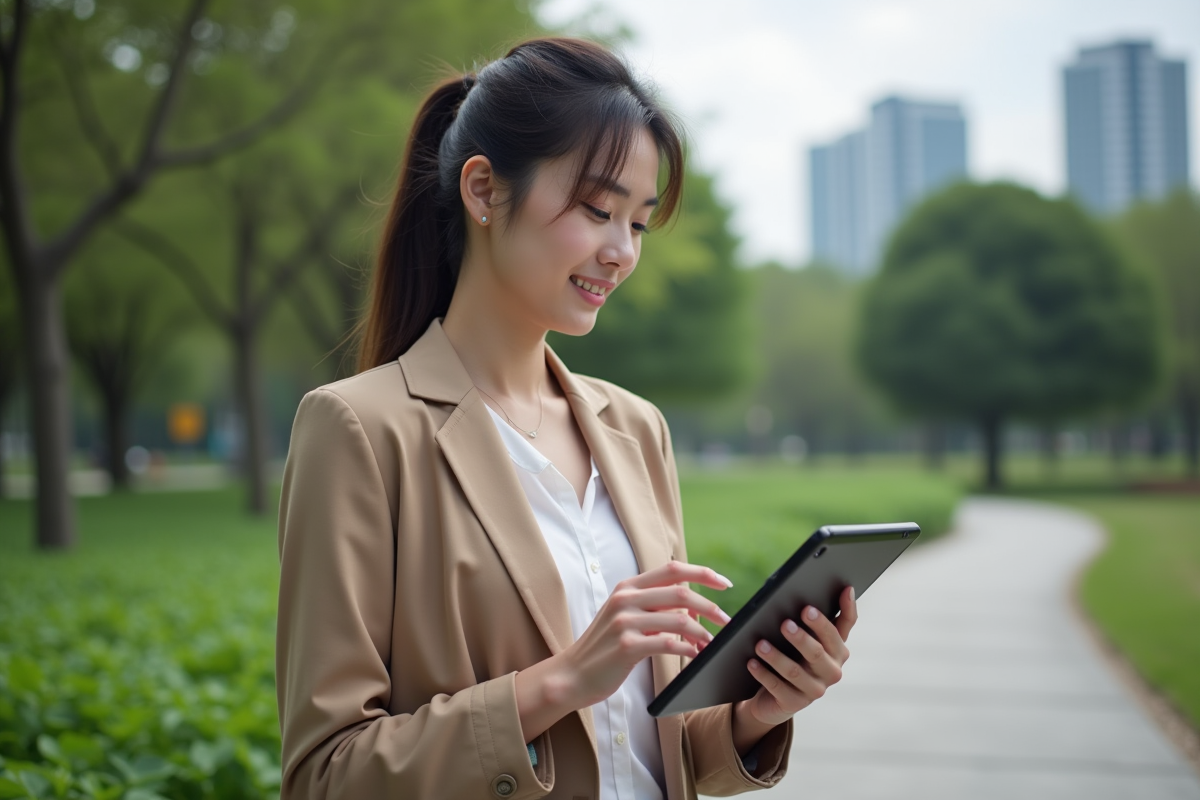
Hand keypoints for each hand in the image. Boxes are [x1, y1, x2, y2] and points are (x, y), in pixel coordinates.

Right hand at [558, 561, 732, 708]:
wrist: (572, 675)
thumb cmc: (605, 648)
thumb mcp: (626, 618)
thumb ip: (654, 608)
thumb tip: (693, 608)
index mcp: (628, 587)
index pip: (673, 569)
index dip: (703, 573)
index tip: (724, 583)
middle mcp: (626, 598)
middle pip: (681, 593)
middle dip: (711, 607)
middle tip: (726, 621)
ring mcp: (624, 621)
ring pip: (679, 620)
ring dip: (702, 633)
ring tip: (711, 644)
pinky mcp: (627, 646)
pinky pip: (669, 644)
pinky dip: (688, 649)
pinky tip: (694, 655)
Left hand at [736, 585, 856, 733]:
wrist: (774, 697)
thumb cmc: (791, 657)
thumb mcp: (803, 637)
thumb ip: (809, 618)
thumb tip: (801, 588)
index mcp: (837, 648)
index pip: (846, 625)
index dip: (845, 608)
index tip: (835, 593)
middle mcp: (832, 669)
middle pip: (819, 651)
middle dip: (802, 637)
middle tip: (785, 624)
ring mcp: (815, 690)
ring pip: (795, 671)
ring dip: (776, 657)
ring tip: (760, 644)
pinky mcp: (795, 704)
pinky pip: (778, 688)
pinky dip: (764, 674)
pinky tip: (751, 663)